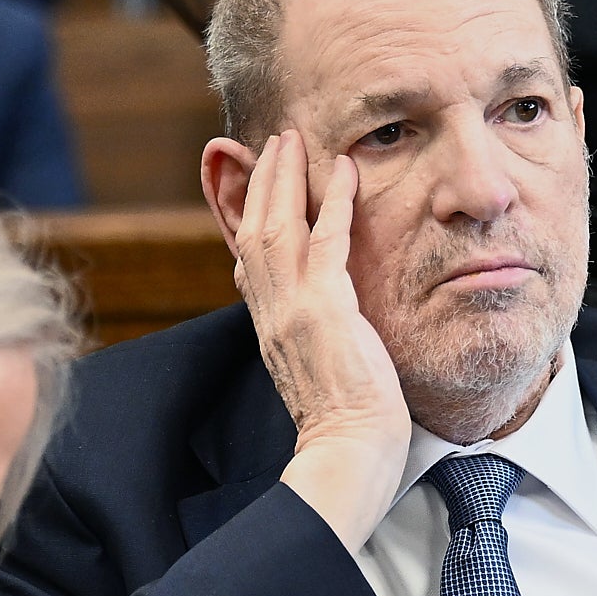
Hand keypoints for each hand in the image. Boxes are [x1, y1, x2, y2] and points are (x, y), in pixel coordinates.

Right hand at [232, 130, 410, 546]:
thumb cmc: (344, 425)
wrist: (347, 454)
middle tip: (272, 144)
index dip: (250, 216)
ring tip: (293, 141)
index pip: (250, 259)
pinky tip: (342, 168)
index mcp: (269, 328)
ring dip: (285, 178)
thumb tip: (308, 322)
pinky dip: (332, 200)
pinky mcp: (324, 308)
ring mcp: (293, 308)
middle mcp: (271, 313)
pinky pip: (325, 240)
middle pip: (253, 231)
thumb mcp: (315, 371)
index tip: (259, 185)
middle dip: (260, 183)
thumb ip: (307, 338)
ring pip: (277, 225)